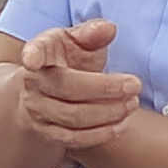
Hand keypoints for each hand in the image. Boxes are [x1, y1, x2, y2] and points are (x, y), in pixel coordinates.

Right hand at [16, 21, 139, 148]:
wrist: (45, 92)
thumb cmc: (66, 60)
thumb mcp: (76, 40)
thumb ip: (92, 33)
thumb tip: (109, 29)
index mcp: (39, 53)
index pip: (34, 52)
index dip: (32, 55)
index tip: (32, 59)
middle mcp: (33, 83)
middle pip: (67, 88)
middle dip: (105, 88)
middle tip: (135, 85)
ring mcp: (37, 110)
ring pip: (73, 117)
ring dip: (107, 113)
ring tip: (132, 103)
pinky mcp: (47, 133)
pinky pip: (74, 139)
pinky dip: (100, 133)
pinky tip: (120, 124)